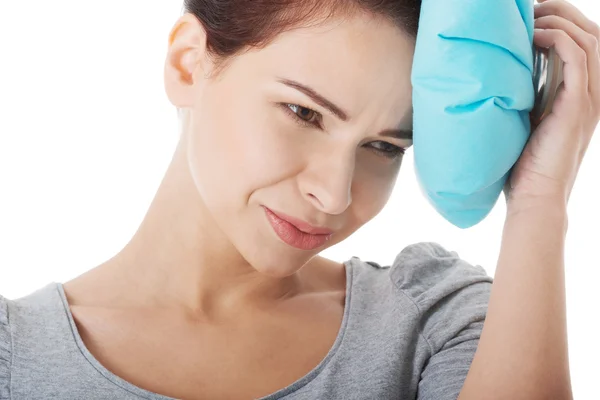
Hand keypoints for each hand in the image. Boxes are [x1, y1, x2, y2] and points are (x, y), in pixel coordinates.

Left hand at [504, 0, 599, 210]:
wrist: (533, 197)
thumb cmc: (523, 166)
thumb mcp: (526, 121)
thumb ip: (527, 96)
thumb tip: (504, 72)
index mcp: (582, 96)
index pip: (586, 44)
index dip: (564, 21)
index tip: (532, 16)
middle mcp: (592, 95)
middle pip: (593, 34)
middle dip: (564, 12)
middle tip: (533, 8)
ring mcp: (589, 100)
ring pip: (589, 40)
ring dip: (560, 20)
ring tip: (531, 18)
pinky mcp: (577, 106)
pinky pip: (578, 58)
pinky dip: (558, 39)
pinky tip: (534, 36)